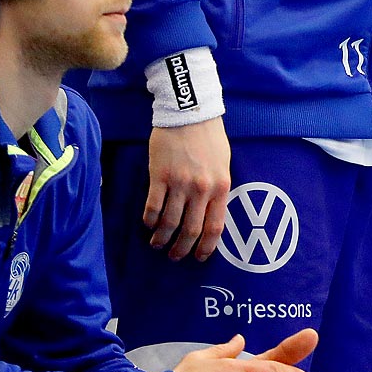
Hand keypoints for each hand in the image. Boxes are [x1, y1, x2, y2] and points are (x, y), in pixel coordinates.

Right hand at [146, 116, 230, 260]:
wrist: (190, 113)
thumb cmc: (209, 138)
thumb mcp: (223, 164)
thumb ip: (218, 189)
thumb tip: (212, 213)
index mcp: (221, 187)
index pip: (215, 227)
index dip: (206, 247)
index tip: (199, 258)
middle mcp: (201, 189)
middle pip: (191, 230)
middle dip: (181, 248)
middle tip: (174, 256)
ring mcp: (180, 184)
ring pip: (169, 223)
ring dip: (162, 238)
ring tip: (157, 243)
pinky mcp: (159, 176)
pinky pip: (153, 207)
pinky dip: (149, 220)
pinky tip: (148, 224)